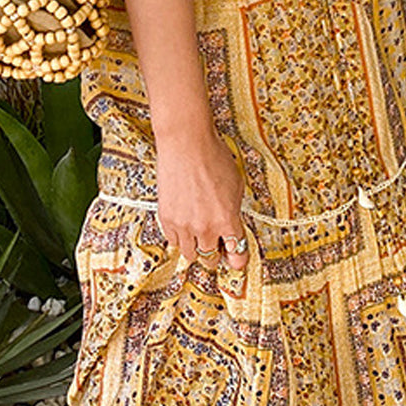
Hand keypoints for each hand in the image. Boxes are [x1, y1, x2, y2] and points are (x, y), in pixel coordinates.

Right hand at [154, 125, 249, 270]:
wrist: (186, 145)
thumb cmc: (213, 158)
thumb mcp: (236, 186)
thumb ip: (234, 211)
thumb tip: (232, 225)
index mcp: (227, 220)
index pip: (237, 254)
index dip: (238, 259)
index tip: (237, 260)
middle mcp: (205, 228)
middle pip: (211, 260)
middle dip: (216, 255)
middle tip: (218, 246)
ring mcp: (184, 226)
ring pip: (191, 255)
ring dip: (197, 249)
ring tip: (200, 237)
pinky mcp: (166, 219)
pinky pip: (173, 242)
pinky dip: (180, 238)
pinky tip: (185, 227)